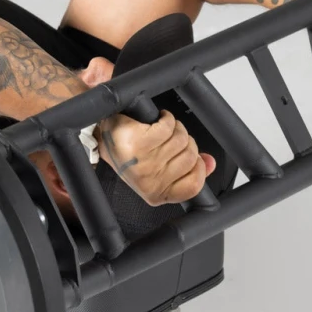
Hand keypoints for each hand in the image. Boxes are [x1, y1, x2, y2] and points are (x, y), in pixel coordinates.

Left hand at [96, 110, 216, 205]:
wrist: (102, 137)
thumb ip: (188, 170)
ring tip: (163, 129)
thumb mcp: (158, 169)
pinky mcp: (139, 142)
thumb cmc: (129, 154)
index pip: (192, 186)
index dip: (199, 169)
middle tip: (172, 139)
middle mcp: (149, 181)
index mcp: (155, 193)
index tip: (194, 158)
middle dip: (186, 143)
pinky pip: (168, 126)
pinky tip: (158, 119)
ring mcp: (144, 162)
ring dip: (176, 128)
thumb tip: (209, 163)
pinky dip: (166, 118)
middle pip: (191, 157)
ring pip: (181, 139)